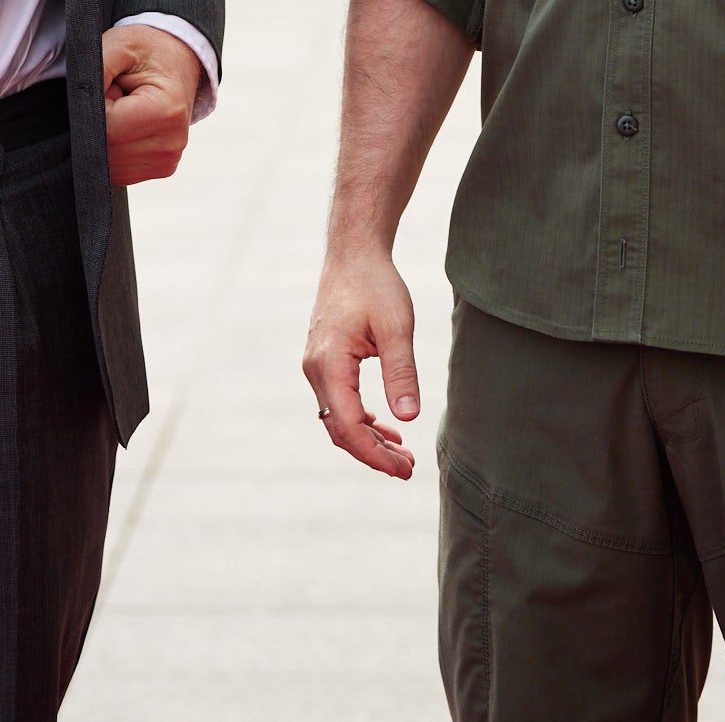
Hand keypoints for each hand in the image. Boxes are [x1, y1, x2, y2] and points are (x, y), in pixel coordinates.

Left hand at [101, 24, 200, 185]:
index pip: (106, 128)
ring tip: (123, 110)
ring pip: (109, 166)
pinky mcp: (161, 168)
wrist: (177, 59)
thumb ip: (95, 69)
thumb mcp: (119, 44)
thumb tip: (77, 105)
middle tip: (115, 96)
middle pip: (107, 151)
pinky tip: (126, 126)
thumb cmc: (146, 51)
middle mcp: (171, 142)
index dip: (93, 109)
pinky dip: (114, 149)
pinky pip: (119, 171)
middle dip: (98, 124)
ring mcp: (167, 160)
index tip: (107, 88)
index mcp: (165, 112)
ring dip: (105, 138)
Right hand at [302, 249, 419, 478]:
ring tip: (402, 455)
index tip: (404, 469)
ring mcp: (317, 366)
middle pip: (340, 429)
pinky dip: (361, 420)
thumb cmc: (375, 285)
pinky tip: (386, 429)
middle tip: (408, 469)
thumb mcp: (396, 327)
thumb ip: (401, 372)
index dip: (375, 454)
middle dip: (373, 454)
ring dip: (368, 439)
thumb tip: (408, 417)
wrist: (353, 254)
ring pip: (338, 418)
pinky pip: (339, 402)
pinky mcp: (325, 361)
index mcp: (329, 364)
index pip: (349, 425)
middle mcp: (316, 370)